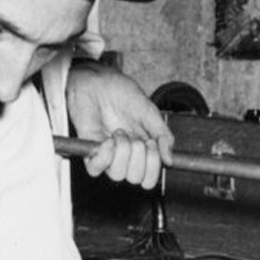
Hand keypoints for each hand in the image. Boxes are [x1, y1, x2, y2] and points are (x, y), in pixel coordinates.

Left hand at [65, 60, 172, 189]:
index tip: (152, 144)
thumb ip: (162, 135)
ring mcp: (107, 154)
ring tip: (119, 133)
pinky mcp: (90, 150)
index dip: (153, 167)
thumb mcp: (150, 112)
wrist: (98, 81)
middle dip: (139, 158)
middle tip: (136, 138)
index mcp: (142, 149)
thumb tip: (169, 160)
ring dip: (123, 152)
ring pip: (118, 175)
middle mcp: (125, 155)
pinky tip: (108, 141)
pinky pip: (95, 169)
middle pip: (135, 178)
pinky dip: (105, 157)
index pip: (149, 177)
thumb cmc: (121, 92)